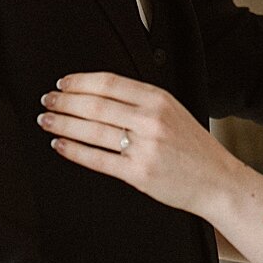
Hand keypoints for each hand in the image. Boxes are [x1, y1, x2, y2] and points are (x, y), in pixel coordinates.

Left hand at [40, 72, 245, 216]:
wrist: (217, 181)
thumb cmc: (193, 147)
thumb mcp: (173, 111)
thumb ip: (142, 100)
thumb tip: (98, 92)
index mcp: (159, 99)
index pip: (109, 82)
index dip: (80, 82)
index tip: (62, 83)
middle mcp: (151, 120)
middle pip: (96, 104)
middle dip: (64, 101)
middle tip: (47, 100)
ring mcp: (144, 148)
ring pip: (92, 130)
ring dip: (62, 123)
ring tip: (46, 120)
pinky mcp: (138, 174)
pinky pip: (97, 159)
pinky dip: (73, 150)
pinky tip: (60, 144)